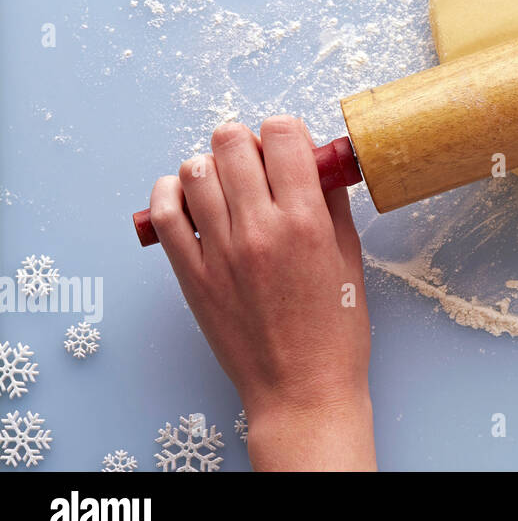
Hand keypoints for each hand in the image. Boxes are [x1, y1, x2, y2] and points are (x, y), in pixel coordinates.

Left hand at [148, 115, 375, 469]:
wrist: (301, 389)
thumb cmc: (335, 330)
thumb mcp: (350, 259)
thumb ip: (332, 205)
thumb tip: (319, 165)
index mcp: (306, 221)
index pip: (282, 136)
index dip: (286, 131)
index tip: (289, 146)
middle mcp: (259, 229)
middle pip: (233, 143)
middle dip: (247, 142)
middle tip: (257, 163)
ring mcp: (219, 252)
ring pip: (196, 171)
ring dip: (212, 166)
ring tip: (227, 184)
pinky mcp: (191, 275)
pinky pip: (165, 214)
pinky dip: (171, 192)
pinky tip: (189, 195)